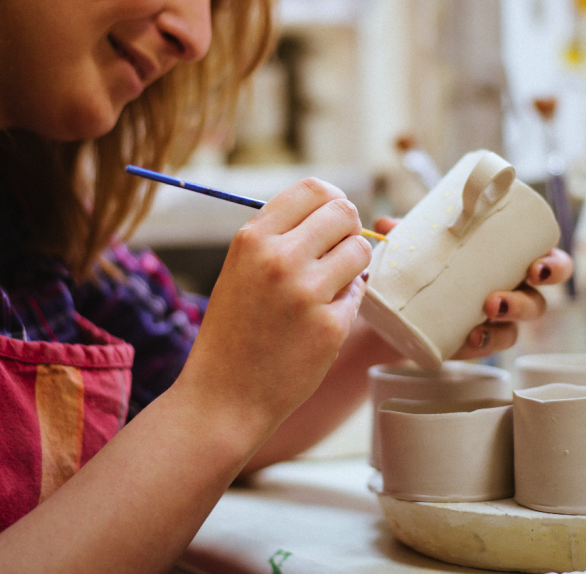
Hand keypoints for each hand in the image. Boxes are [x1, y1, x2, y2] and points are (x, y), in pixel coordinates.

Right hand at [180, 178, 371, 441]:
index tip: (335, 219)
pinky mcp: (330, 325)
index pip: (314, 189)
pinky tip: (323, 317)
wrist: (224, 397)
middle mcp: (279, 258)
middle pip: (345, 212)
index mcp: (253, 239)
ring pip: (360, 250)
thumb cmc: (234, 330)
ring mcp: (306, 292)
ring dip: (354, 264)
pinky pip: (359, 292)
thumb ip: (280, 236)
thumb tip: (336, 208)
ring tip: (331, 284)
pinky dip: (348, 301)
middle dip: (349, 229)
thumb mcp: (240, 269)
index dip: (333, 200)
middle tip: (340, 251)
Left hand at [373, 217, 572, 360]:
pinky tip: (469, 340)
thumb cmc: (430, 263)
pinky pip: (485, 348)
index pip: (550, 264)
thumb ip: (406, 234)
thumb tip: (385, 223)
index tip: (537, 265)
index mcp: (512, 264)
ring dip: (502, 326)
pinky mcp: (472, 343)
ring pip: (514, 330)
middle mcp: (511, 295)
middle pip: (537, 303)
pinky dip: (480, 344)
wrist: (401, 304)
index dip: (554, 267)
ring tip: (482, 315)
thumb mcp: (424, 244)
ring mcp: (492, 324)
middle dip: (525, 303)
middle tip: (498, 299)